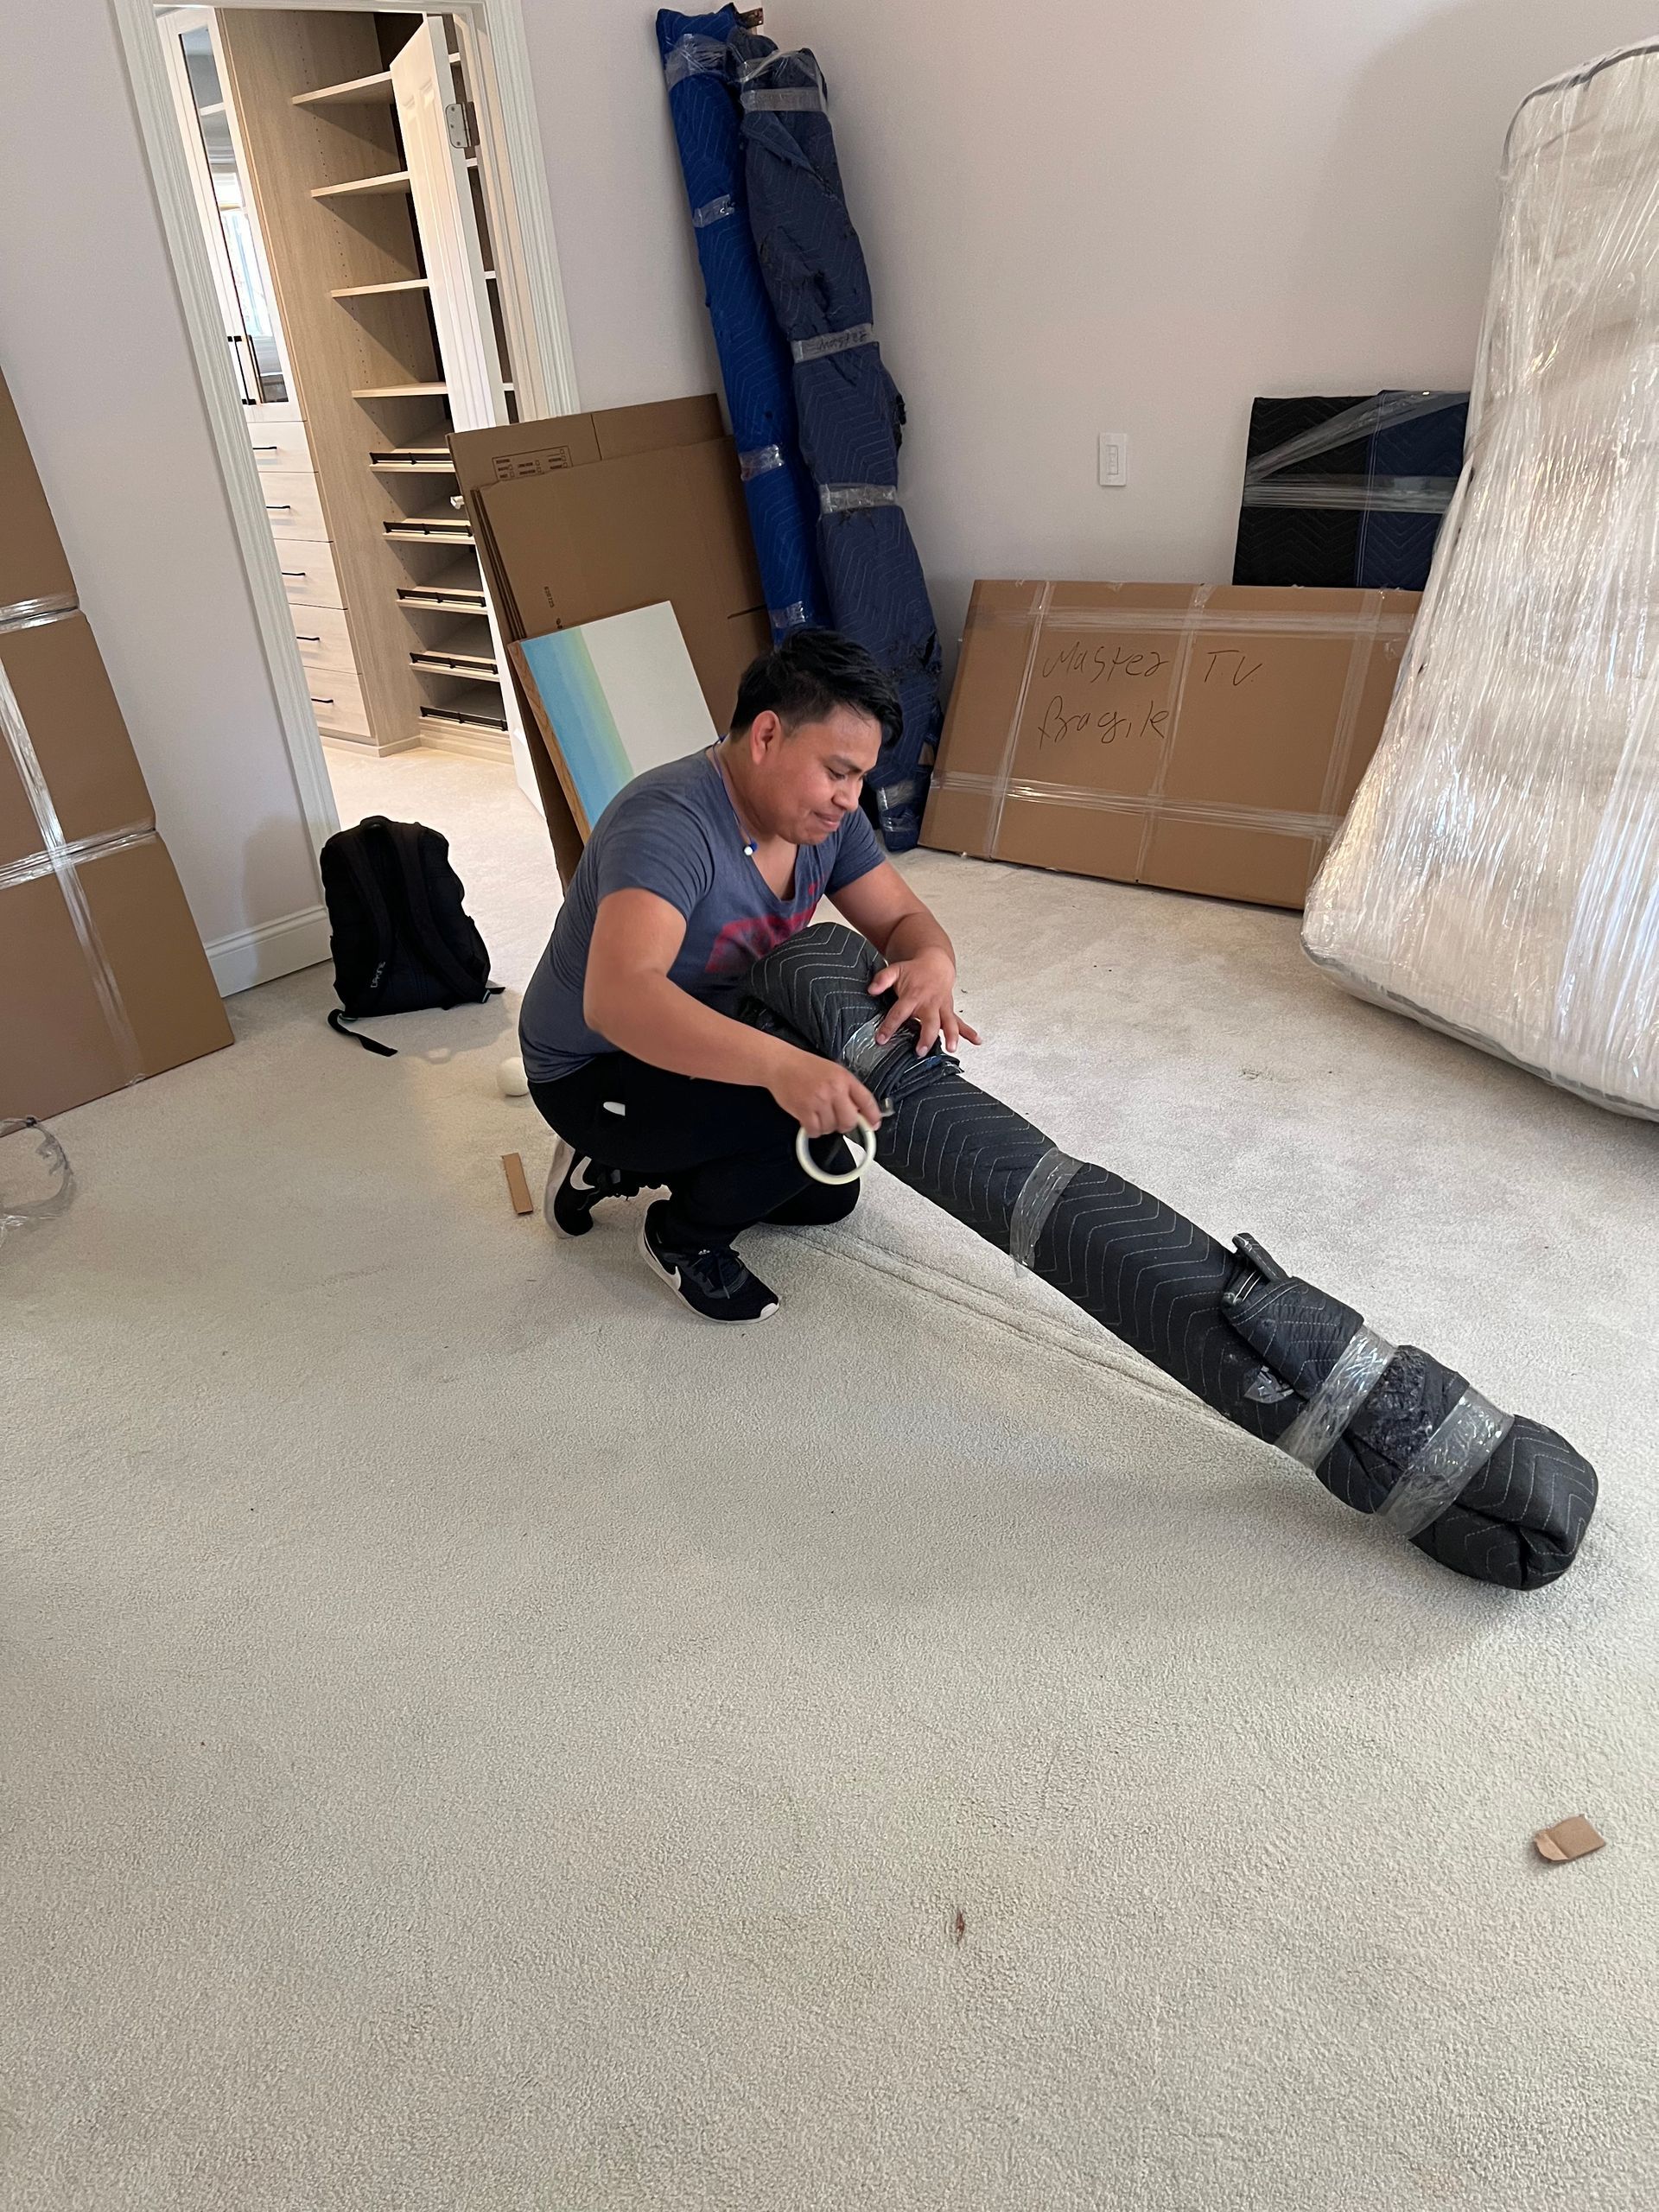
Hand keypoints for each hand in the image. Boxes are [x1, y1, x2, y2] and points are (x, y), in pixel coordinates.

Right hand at [767, 1047, 882, 1138]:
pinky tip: (809, 1120)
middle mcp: (834, 1090)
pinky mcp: (803, 1110)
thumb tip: (860, 1113)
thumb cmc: (806, 1067)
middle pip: (849, 1121)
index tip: (874, 1125)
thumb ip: (848, 1090)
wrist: (781, 1064)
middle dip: (845, 1125)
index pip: (866, 1101)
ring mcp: (819, 1101)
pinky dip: (813, 1130)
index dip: (873, 1117)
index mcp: (845, 1078)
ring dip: (825, 1127)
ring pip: (831, 1128)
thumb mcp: (834, 1071)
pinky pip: (815, 1131)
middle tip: (837, 1120)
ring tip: (818, 1114)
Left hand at [869, 949, 981, 1054]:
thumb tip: (871, 990)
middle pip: (929, 1022)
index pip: (899, 1013)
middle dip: (926, 1037)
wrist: (935, 963)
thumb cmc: (913, 970)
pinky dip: (969, 1032)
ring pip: (948, 1023)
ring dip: (951, 1036)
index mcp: (913, 995)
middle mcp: (929, 1003)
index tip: (881, 1040)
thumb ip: (882, 980)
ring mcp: (942, 1008)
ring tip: (951, 1048)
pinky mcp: (949, 1011)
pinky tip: (977, 1041)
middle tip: (920, 1051)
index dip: (889, 1026)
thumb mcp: (895, 970)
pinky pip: (960, 1022)